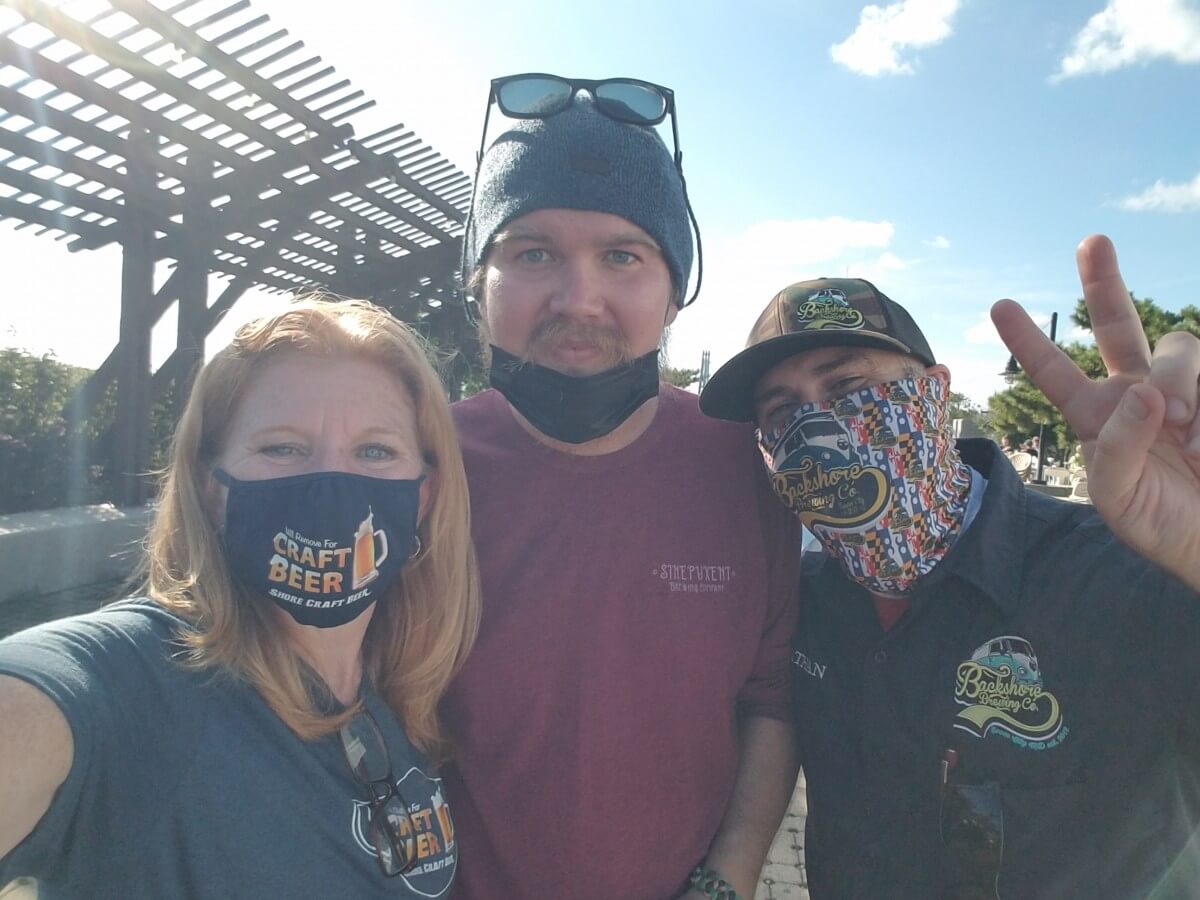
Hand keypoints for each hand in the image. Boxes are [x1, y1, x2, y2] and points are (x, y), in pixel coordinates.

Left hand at [990, 234, 1199, 591]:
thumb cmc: (1158, 521)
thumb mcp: (1117, 499)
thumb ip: (1117, 449)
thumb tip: (1144, 391)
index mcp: (1096, 415)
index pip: (1055, 372)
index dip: (1028, 341)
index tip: (998, 304)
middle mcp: (1136, 392)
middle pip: (1118, 324)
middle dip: (1103, 281)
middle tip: (1092, 242)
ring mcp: (1182, 389)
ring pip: (1178, 347)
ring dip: (1181, 385)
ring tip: (1184, 432)